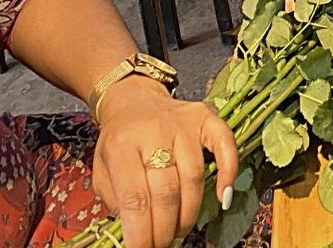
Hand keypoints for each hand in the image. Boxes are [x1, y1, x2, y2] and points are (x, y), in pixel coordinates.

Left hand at [93, 77, 237, 247]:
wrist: (134, 99)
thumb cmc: (119, 141)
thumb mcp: (103, 171)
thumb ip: (117, 201)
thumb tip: (136, 235)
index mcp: (122, 146)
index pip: (134, 197)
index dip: (140, 231)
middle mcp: (155, 132)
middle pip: (166, 191)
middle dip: (165, 229)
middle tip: (162, 246)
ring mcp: (184, 123)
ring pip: (193, 177)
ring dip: (188, 214)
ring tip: (179, 232)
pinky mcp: (206, 117)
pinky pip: (225, 144)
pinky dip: (228, 172)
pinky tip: (223, 198)